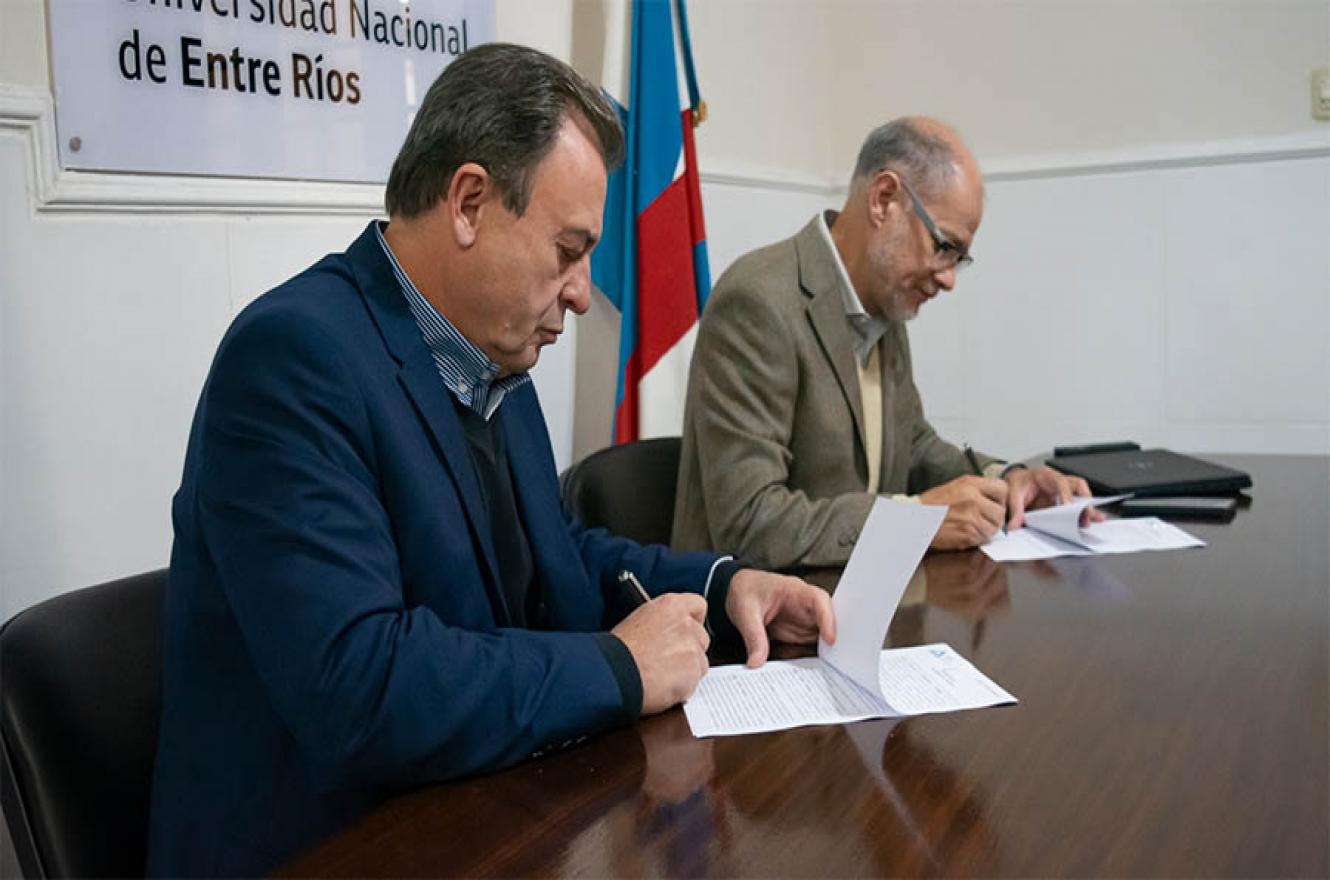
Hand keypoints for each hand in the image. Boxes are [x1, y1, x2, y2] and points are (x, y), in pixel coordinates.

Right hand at [611, 593, 709, 715]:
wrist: (612, 675)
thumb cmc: (616, 653)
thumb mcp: (637, 623)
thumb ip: (661, 624)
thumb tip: (667, 634)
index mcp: (670, 606)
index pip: (698, 605)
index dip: (693, 621)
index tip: (686, 632)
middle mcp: (685, 624)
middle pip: (701, 637)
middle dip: (689, 650)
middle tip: (668, 661)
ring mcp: (692, 648)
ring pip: (700, 662)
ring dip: (686, 671)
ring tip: (661, 676)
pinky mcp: (694, 671)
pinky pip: (695, 682)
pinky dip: (682, 688)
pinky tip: (662, 687)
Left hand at [725, 570, 835, 667]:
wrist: (739, 590)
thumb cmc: (746, 590)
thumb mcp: (745, 612)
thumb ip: (753, 636)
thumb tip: (756, 661)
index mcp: (794, 590)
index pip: (819, 600)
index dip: (828, 619)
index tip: (829, 639)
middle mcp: (805, 605)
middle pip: (828, 620)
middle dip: (834, 639)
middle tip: (832, 661)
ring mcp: (804, 620)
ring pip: (822, 637)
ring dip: (822, 652)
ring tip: (817, 669)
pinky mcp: (800, 632)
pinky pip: (810, 647)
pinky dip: (809, 658)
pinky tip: (803, 668)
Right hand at [919, 475, 1007, 548]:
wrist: (914, 521)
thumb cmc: (930, 506)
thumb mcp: (954, 487)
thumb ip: (976, 490)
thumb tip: (995, 499)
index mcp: (969, 484)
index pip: (1002, 488)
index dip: (1000, 499)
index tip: (994, 504)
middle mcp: (972, 498)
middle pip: (1000, 512)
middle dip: (994, 519)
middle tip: (982, 520)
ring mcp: (971, 517)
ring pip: (994, 528)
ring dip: (986, 530)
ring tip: (971, 527)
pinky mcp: (968, 533)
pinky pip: (984, 539)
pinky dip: (977, 539)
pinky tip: (964, 534)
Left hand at [1003, 466, 1099, 530]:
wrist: (1017, 481)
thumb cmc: (1018, 483)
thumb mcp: (1013, 494)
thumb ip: (1015, 509)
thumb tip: (1014, 526)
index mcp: (1046, 475)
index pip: (1061, 482)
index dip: (1065, 494)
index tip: (1067, 507)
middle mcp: (1059, 481)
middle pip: (1077, 486)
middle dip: (1083, 499)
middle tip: (1086, 513)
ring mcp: (1063, 491)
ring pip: (1081, 495)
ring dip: (1087, 508)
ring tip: (1096, 519)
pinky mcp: (1063, 501)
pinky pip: (1076, 506)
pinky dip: (1082, 514)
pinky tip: (1087, 522)